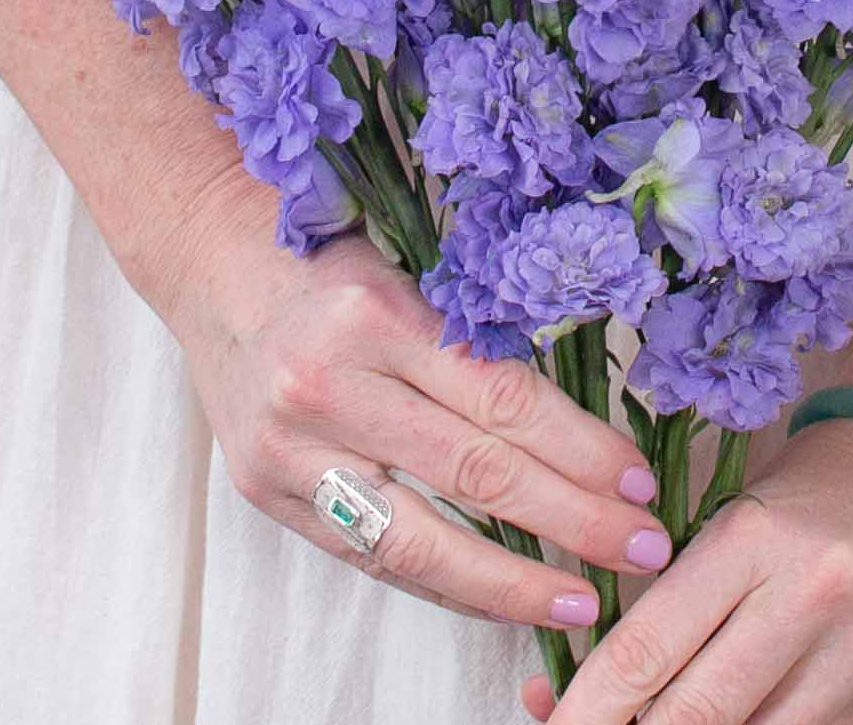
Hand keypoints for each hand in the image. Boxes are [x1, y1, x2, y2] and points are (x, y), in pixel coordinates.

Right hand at [151, 206, 673, 630]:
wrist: (209, 256)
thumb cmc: (325, 252)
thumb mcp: (409, 268)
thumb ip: (476, 337)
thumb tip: (584, 422)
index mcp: (375, 314)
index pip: (502, 399)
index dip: (580, 448)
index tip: (640, 479)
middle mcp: (328, 386)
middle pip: (474, 474)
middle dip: (572, 520)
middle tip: (642, 548)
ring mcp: (292, 450)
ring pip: (420, 541)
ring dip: (512, 581)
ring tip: (582, 601)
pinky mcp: (269, 492)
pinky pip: (372, 556)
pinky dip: (444, 584)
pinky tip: (499, 596)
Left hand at [518, 418, 852, 723]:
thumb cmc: (814, 488)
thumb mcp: (736, 516)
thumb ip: (672, 600)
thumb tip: (581, 687)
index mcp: (756, 538)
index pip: (652, 645)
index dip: (590, 703)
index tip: (549, 720)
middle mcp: (815, 595)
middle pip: (698, 713)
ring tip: (663, 719)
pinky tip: (741, 713)